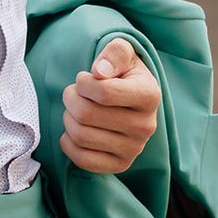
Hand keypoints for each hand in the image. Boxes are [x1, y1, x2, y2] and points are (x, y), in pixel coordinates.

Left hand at [60, 36, 159, 173]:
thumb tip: (99, 72)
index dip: (83, 82)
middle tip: (74, 93)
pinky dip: (68, 143)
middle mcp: (146, 126)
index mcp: (149, 95)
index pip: (103, 92)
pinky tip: (74, 129)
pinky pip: (83, 160)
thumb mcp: (123, 52)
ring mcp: (134, 149)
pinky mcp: (121, 165)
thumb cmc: (122, 71)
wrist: (130, 97)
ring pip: (81, 135)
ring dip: (68, 118)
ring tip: (76, 109)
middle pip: (86, 114)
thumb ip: (114, 53)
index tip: (84, 78)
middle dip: (71, 98)